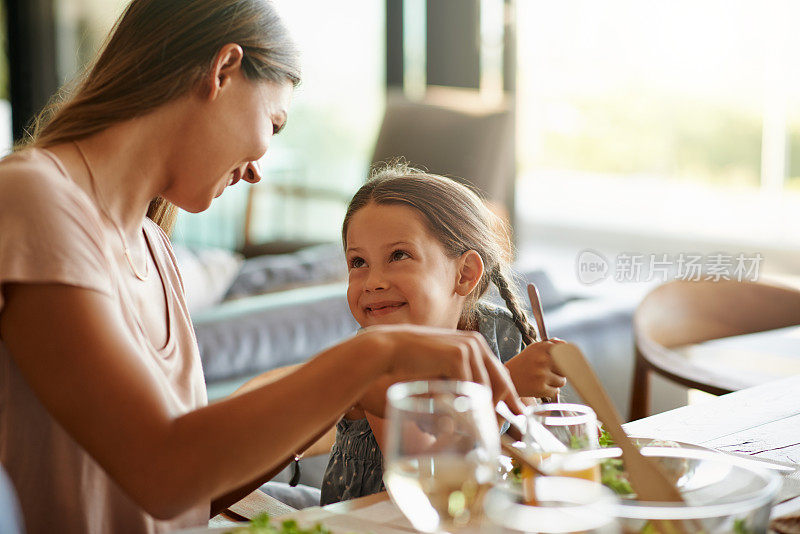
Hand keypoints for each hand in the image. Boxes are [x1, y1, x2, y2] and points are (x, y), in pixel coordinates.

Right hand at [359, 324, 524, 416]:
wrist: (391, 349)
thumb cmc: (413, 362)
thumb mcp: (443, 370)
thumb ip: (460, 380)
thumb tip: (476, 404)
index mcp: (475, 345)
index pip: (501, 375)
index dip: (510, 397)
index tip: (517, 416)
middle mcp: (476, 343)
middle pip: (500, 381)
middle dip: (503, 407)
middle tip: (501, 429)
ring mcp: (468, 347)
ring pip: (486, 387)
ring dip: (484, 410)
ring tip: (481, 430)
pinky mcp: (457, 355)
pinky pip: (470, 386)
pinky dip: (469, 404)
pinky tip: (465, 419)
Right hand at [504, 339, 567, 398]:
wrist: (507, 379)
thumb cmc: (522, 364)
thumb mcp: (533, 350)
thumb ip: (549, 345)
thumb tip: (565, 344)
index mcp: (541, 347)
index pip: (565, 351)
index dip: (566, 358)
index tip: (565, 361)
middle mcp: (542, 359)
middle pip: (566, 367)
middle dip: (561, 371)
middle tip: (552, 372)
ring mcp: (541, 374)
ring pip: (562, 381)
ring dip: (556, 382)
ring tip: (544, 380)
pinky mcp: (540, 388)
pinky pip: (556, 391)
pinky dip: (550, 391)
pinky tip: (540, 387)